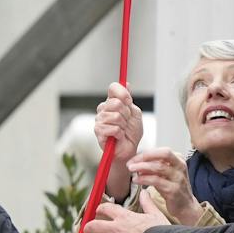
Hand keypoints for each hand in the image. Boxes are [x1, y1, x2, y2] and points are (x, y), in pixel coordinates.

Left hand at [83, 194, 169, 232]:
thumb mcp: (156, 214)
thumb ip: (148, 203)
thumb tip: (145, 193)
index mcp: (125, 216)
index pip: (106, 208)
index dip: (100, 209)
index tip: (98, 210)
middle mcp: (116, 228)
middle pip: (93, 225)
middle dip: (88, 227)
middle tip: (87, 229)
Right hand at [94, 82, 143, 200]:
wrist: (129, 149)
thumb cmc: (131, 132)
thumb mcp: (134, 113)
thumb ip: (128, 99)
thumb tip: (126, 83)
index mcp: (112, 102)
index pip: (113, 88)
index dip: (123, 93)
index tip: (129, 102)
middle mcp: (104, 109)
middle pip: (115, 103)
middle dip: (126, 114)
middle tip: (126, 123)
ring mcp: (99, 120)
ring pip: (115, 116)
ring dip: (123, 125)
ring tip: (122, 130)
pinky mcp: (98, 131)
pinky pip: (113, 128)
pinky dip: (120, 134)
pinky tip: (118, 137)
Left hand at [127, 147, 201, 225]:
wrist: (185, 206)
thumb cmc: (173, 189)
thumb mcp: (165, 174)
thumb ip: (153, 167)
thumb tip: (137, 162)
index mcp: (178, 160)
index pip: (161, 151)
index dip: (146, 154)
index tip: (133, 159)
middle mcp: (180, 166)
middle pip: (164, 154)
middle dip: (145, 156)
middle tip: (131, 162)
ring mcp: (178, 178)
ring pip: (159, 167)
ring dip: (142, 167)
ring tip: (131, 170)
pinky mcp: (174, 190)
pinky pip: (157, 181)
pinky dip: (144, 179)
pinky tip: (136, 180)